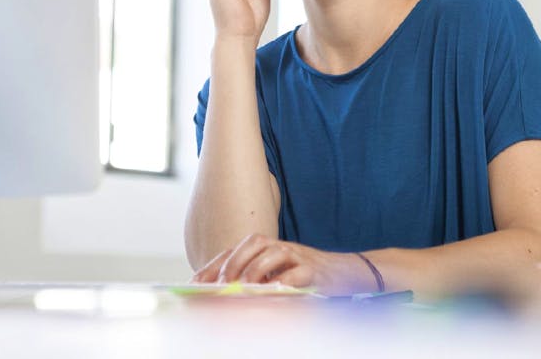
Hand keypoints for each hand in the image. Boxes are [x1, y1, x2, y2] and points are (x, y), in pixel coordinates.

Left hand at [190, 233, 375, 295]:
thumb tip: (222, 296)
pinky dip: (283, 281)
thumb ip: (254, 282)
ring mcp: (298, 255)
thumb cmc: (305, 278)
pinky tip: (272, 292)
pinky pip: (296, 273)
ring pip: (272, 253)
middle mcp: (281, 247)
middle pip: (253, 244)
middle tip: (221, 284)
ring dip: (255, 269)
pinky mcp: (314, 269)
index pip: (235, 250)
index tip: (195, 284)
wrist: (345, 273)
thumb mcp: (276, 277)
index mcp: (267, 248)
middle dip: (233, 263)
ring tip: (244, 287)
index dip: (214, 266)